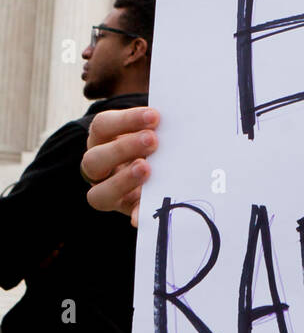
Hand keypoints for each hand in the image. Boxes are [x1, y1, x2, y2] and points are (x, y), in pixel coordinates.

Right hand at [81, 106, 159, 228]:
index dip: (126, 120)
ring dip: (123, 181)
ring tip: (147, 169)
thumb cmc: (160, 140)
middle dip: (123, 149)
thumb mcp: (157, 129)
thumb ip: (162, 126)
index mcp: (104, 140)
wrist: (169, 166)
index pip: (103, 126)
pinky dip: (138, 215)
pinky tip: (147, 213)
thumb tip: (179, 116)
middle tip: (152, 140)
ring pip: (98, 194)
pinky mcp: (129, 211)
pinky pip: (128, 216)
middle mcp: (100, 167)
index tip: (154, 116)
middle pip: (94, 160)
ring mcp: (109, 192)